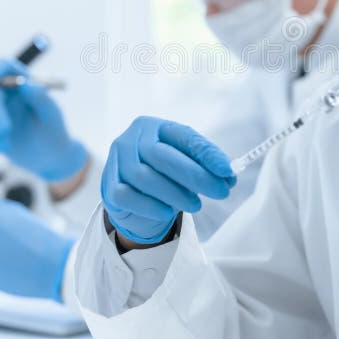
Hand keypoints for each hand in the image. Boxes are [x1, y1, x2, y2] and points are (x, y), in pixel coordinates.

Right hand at [0, 58, 86, 181]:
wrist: (50, 158)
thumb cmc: (55, 132)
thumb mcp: (51, 115)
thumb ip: (40, 98)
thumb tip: (25, 83)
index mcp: (25, 86)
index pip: (7, 67)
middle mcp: (8, 95)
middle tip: (5, 131)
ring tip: (7, 143)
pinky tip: (1, 148)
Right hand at [101, 116, 236, 244]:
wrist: (130, 190)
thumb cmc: (162, 171)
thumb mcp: (183, 161)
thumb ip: (204, 166)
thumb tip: (229, 177)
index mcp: (154, 127)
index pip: (183, 136)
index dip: (206, 153)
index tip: (228, 170)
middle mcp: (132, 139)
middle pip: (162, 156)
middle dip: (195, 175)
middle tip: (220, 191)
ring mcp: (117, 161)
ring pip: (145, 177)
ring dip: (175, 193)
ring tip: (196, 204)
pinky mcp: (109, 185)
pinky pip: (127, 196)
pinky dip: (150, 205)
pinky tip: (168, 212)